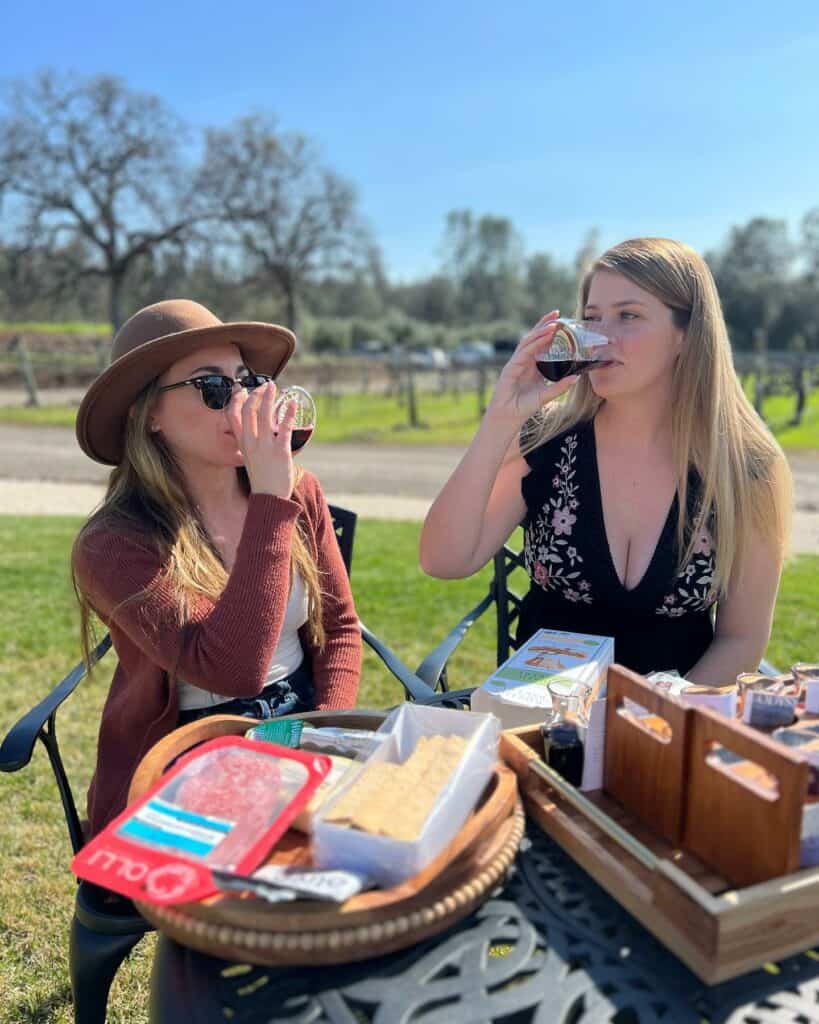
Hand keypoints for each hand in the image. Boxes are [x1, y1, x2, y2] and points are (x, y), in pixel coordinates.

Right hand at [227, 382, 295, 497]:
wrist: (269, 498)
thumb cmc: (263, 478)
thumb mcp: (250, 458)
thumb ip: (253, 443)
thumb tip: (261, 430)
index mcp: (242, 444)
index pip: (232, 417)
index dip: (236, 400)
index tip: (243, 389)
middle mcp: (251, 443)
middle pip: (248, 411)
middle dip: (256, 394)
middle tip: (266, 386)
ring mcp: (265, 447)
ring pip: (264, 415)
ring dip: (270, 398)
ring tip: (275, 388)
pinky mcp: (280, 451)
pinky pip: (284, 428)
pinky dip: (289, 414)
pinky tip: (293, 405)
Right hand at [486, 311, 578, 424]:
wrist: (510, 417)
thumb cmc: (525, 406)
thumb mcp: (547, 394)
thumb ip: (560, 386)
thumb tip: (577, 377)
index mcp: (532, 364)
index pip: (541, 343)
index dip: (550, 331)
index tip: (561, 321)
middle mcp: (524, 360)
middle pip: (534, 337)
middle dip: (544, 324)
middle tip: (557, 313)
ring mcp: (516, 363)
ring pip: (529, 342)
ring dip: (540, 331)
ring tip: (553, 323)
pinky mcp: (511, 368)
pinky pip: (524, 352)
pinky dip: (534, 344)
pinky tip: (543, 337)